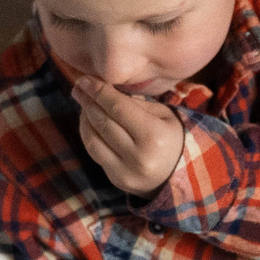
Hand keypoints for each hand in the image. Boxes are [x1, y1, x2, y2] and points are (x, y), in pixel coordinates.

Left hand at [69, 73, 184, 195]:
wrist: (181, 174)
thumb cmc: (172, 137)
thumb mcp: (162, 115)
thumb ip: (134, 103)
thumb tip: (102, 88)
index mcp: (154, 136)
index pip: (118, 108)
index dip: (98, 91)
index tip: (85, 79)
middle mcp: (139, 157)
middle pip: (103, 123)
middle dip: (88, 102)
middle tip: (79, 87)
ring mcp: (126, 172)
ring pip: (93, 140)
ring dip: (84, 118)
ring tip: (83, 103)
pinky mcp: (117, 180)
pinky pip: (95, 153)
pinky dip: (89, 135)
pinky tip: (88, 122)